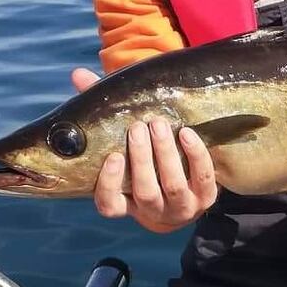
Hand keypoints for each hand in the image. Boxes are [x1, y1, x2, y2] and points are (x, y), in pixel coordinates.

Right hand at [71, 67, 217, 230]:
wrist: (191, 182)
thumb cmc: (148, 157)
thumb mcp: (125, 142)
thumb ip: (103, 113)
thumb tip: (79, 75)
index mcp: (128, 203)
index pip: (110, 205)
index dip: (109, 184)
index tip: (113, 156)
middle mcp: (154, 211)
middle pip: (145, 192)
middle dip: (141, 159)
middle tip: (138, 127)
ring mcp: (182, 207)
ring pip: (173, 186)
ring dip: (165, 153)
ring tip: (159, 124)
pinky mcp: (207, 197)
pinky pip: (203, 177)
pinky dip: (195, 155)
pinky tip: (187, 133)